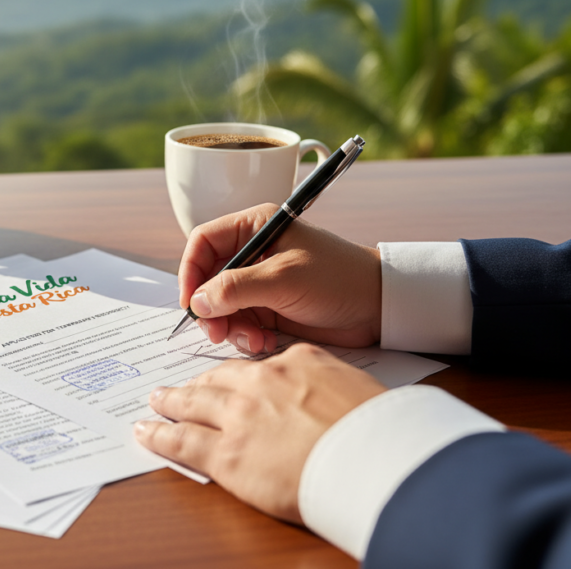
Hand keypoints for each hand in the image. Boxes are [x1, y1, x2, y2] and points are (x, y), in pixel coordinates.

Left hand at [134, 344, 386, 523]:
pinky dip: (160, 435)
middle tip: (185, 387)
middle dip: (200, 382)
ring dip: (172, 401)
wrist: (375, 459)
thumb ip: (333, 386)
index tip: (238, 379)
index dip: (245, 374)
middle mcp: (262, 381)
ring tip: (159, 400)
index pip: (262, 363)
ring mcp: (239, 415)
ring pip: (193, 402)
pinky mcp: (225, 453)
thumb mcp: (361, 389)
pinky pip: (181, 440)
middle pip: (220, 378)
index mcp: (299, 361)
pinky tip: (147, 431)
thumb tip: (333, 397)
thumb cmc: (382, 431)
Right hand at [179, 204, 381, 353]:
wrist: (379, 308)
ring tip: (251, 340)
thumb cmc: (339, 278)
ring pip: (220, 305)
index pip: (203, 242)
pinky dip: (244, 336)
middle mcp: (252, 252)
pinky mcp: (268, 308)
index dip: (191, 271)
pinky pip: (239, 323)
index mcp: (255, 226)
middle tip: (216, 332)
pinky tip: (263, 344)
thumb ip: (235, 288)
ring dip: (228, 326)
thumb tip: (197, 302)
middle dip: (209, 308)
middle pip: (207, 278)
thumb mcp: (283, 279)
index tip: (191, 302)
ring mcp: (259, 282)